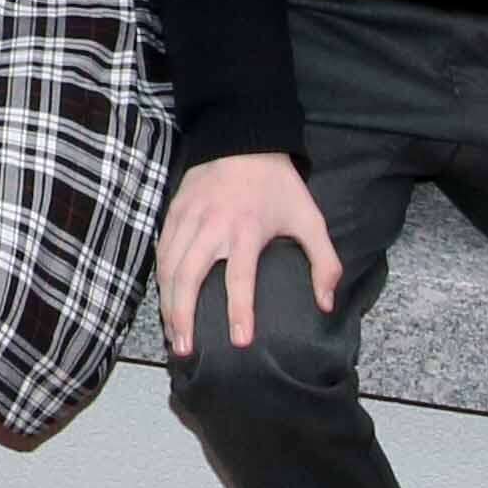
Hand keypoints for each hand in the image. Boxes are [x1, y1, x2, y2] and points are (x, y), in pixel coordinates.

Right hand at [159, 151, 342, 356]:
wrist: (242, 139)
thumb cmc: (278, 185)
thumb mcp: (310, 219)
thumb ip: (324, 262)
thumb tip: (326, 304)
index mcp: (246, 230)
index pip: (239, 278)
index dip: (239, 311)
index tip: (239, 341)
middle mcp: (212, 226)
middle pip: (188, 277)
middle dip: (183, 315)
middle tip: (185, 348)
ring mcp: (187, 218)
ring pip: (169, 267)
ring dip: (167, 302)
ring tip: (172, 332)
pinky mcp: (173, 212)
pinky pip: (162, 250)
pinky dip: (161, 278)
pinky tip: (164, 298)